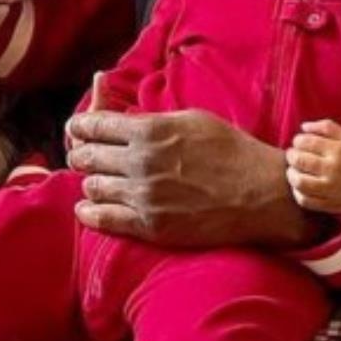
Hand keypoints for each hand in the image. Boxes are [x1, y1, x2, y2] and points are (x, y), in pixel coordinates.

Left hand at [64, 109, 308, 248]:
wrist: (262, 195)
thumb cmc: (230, 151)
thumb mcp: (190, 119)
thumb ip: (149, 117)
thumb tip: (118, 114)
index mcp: (150, 130)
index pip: (93, 125)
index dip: (80, 126)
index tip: (78, 129)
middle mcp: (141, 162)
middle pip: (85, 156)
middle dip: (81, 153)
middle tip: (84, 155)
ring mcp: (145, 196)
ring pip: (91, 187)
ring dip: (89, 182)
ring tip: (96, 180)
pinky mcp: (151, 226)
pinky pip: (103, 220)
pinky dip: (89, 212)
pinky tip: (88, 208)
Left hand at [286, 122, 340, 229]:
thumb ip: (328, 128)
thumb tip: (303, 126)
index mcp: (340, 150)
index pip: (306, 142)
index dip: (297, 140)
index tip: (299, 142)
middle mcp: (334, 170)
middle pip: (300, 160)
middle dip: (291, 155)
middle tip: (293, 155)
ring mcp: (332, 189)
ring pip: (299, 182)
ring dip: (291, 174)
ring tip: (293, 170)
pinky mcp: (331, 205)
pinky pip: (305, 201)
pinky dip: (298, 193)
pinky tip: (301, 187)